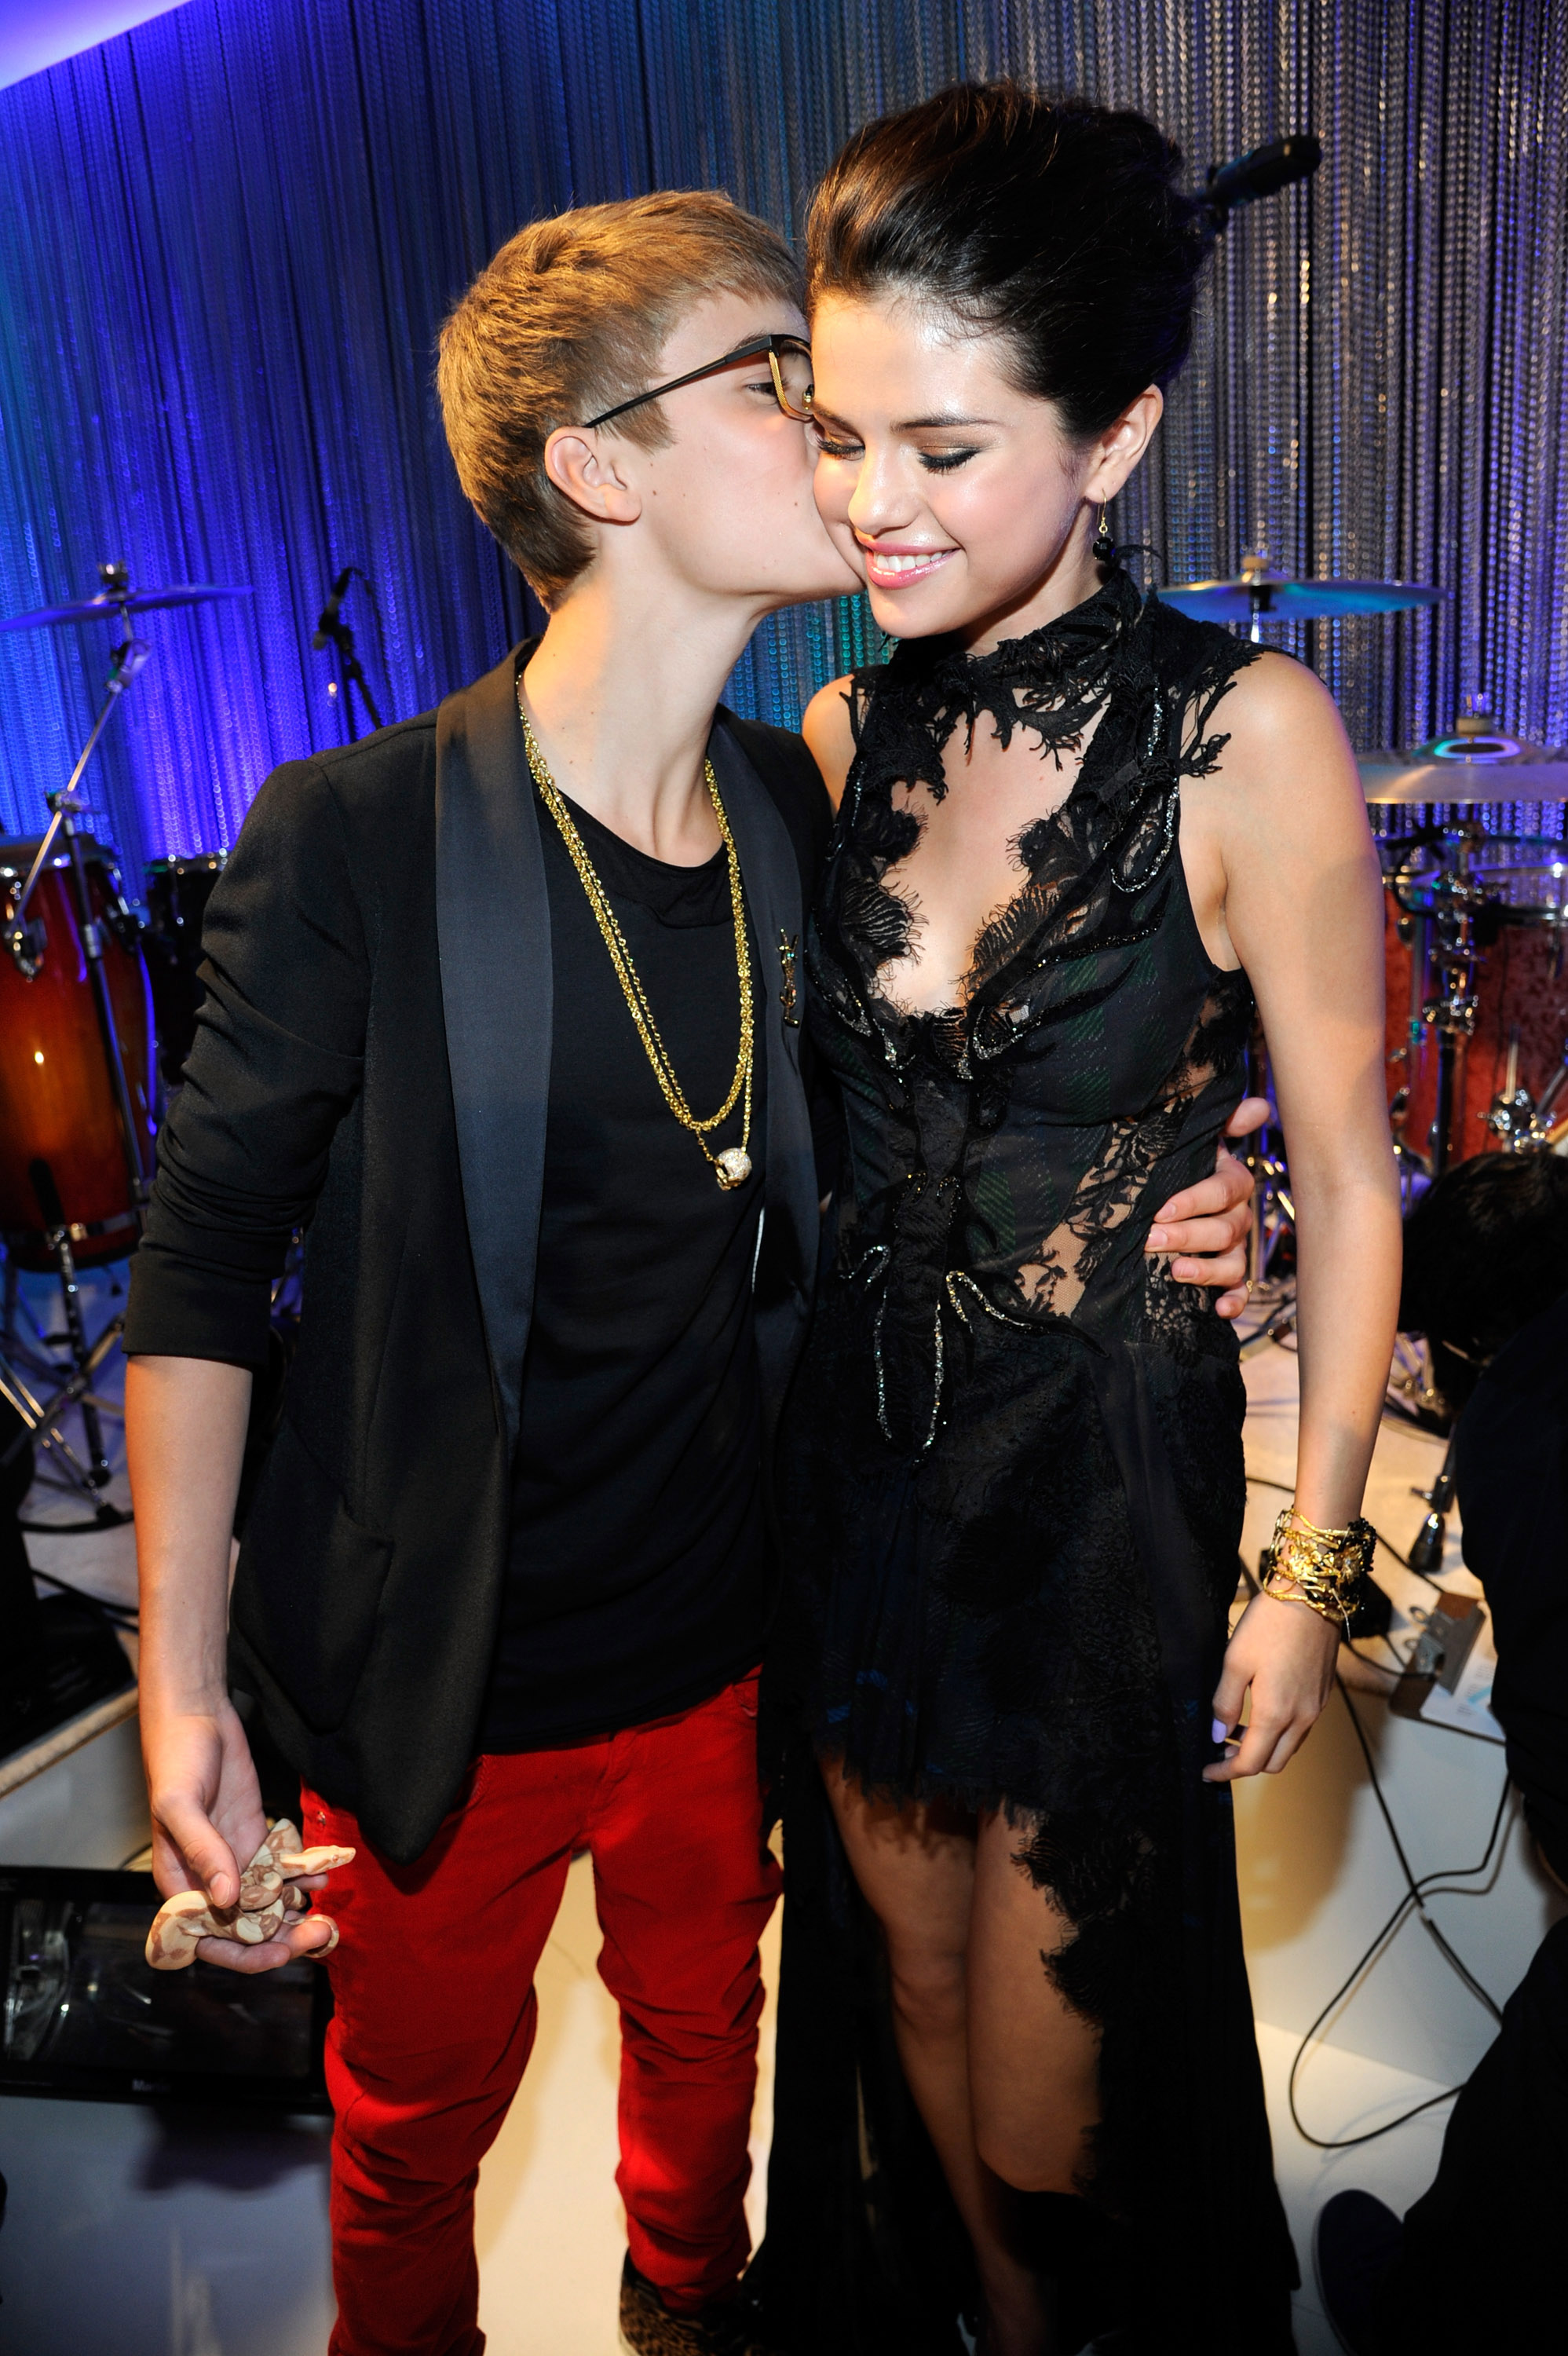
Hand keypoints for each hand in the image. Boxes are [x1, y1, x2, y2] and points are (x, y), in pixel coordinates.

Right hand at [143, 1695, 335, 1972]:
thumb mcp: (180, 1806)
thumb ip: (202, 1851)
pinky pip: (281, 1868)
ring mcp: (235, 1860)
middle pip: (245, 1928)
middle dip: (280, 1939)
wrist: (197, 1718)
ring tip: (330, 1917)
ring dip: (296, 1913)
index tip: (279, 1953)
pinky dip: (302, 1877)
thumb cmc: (175, 1761)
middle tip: (320, 1935)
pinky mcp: (256, 1837)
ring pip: (268, 1902)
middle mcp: (208, 1880)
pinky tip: (323, 1875)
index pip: (208, 1940)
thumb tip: (226, 1899)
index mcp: (180, 1885)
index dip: (242, 1954)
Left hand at [1145, 1094, 1268, 1319]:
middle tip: (1151, 1239)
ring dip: (1207, 1270)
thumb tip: (1259, 1105)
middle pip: (1225, 1230)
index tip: (1162, 1210)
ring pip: (1233, 1262)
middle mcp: (1237, 1215)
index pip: (1224, 1190)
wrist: (1164, 1192)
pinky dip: (1233, 1302)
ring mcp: (1234, 1247)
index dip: (1195, 1200)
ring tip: (1175, 1272)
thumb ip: (1225, 1122)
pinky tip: (1220, 1310)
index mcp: (1231, 1181)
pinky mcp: (1229, 1275)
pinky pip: (1240, 1290)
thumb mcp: (1196, 1139)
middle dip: (1188, 1236)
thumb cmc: (1179, 1162)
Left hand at [1203, 1589, 1337, 1780]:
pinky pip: (1300, 1729)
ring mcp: (1315, 1708)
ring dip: (1263, 1748)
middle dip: (1245, 1764)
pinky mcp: (1322, 1695)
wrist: (1311, 1597)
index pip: (1251, 1763)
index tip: (1207, 1772)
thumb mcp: (1234, 1661)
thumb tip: (1218, 1735)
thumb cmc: (1269, 1625)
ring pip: (1289, 1748)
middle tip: (1220, 1753)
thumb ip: (1225, 1702)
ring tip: (1235, 1730)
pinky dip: (1279, 1733)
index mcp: (1276, 1714)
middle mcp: (1301, 1718)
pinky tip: (1260, 1712)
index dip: (1226, 1773)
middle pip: (1273, 1762)